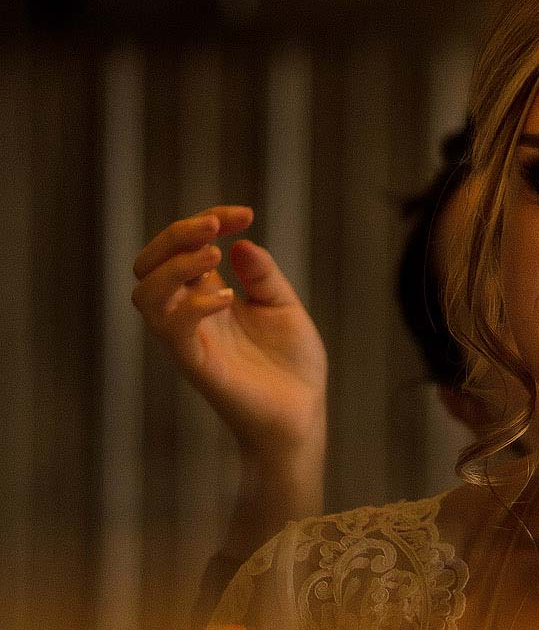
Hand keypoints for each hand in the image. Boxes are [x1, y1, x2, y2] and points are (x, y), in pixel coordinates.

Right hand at [130, 206, 327, 462]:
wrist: (301, 415)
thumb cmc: (291, 365)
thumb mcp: (282, 307)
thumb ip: (262, 276)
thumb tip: (240, 243)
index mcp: (207, 294)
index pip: (186, 246)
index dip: (208, 220)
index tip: (245, 214)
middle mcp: (188, 313)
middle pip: (148, 263)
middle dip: (175, 235)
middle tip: (216, 227)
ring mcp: (188, 338)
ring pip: (145, 293)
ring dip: (175, 265)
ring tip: (214, 254)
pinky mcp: (195, 363)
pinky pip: (172, 328)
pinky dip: (193, 304)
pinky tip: (227, 296)